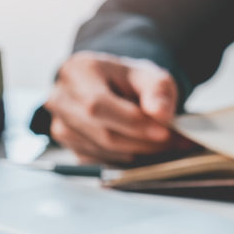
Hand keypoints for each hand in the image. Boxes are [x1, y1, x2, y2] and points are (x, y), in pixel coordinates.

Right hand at [45, 52, 186, 162]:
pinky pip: (99, 161)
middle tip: (173, 142)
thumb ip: (157, 90)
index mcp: (77, 71)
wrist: (111, 87)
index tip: (164, 132)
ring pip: (102, 151)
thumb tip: (161, 115)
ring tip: (164, 145)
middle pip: (101, 132)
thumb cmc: (130, 81)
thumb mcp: (149, 75)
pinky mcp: (68, 147)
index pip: (98, 105)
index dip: (133, 123)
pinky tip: (143, 149)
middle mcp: (60, 99)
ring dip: (137, 153)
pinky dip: (125, 160)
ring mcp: (60, 125)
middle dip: (141, 142)